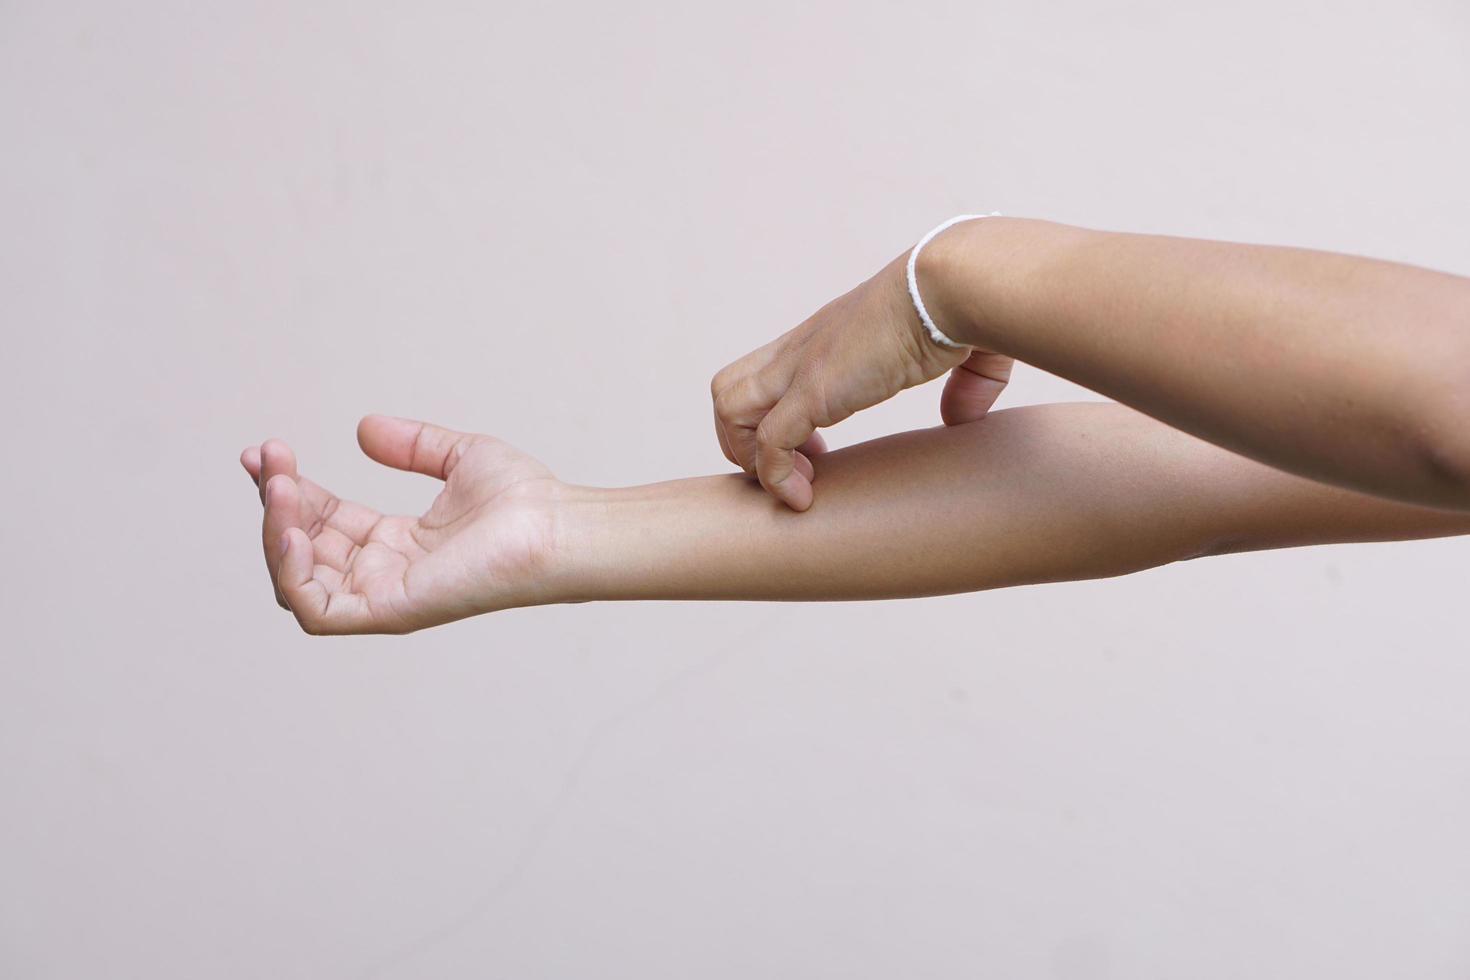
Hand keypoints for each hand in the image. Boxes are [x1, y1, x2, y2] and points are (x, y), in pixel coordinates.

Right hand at [239, 416, 561, 633]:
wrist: (554, 524)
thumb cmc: (525, 500)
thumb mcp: (458, 457)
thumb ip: (412, 445)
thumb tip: (363, 429)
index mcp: (396, 546)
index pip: (322, 524)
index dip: (289, 491)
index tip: (265, 452)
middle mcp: (385, 575)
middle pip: (301, 550)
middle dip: (275, 503)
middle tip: (266, 456)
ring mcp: (385, 597)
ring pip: (297, 581)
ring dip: (276, 531)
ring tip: (279, 485)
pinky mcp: (390, 612)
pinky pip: (317, 612)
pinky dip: (292, 574)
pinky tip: (291, 529)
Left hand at [710, 249, 1012, 510]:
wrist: (955, 287)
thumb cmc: (963, 309)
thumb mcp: (964, 355)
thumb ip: (965, 388)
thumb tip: (962, 420)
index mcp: (829, 338)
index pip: (766, 374)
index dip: (774, 418)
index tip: (816, 449)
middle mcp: (803, 349)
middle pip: (729, 389)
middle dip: (744, 440)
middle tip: (795, 469)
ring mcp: (801, 366)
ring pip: (729, 408)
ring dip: (750, 457)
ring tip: (795, 485)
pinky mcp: (813, 389)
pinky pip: (769, 442)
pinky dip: (775, 476)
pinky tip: (804, 496)